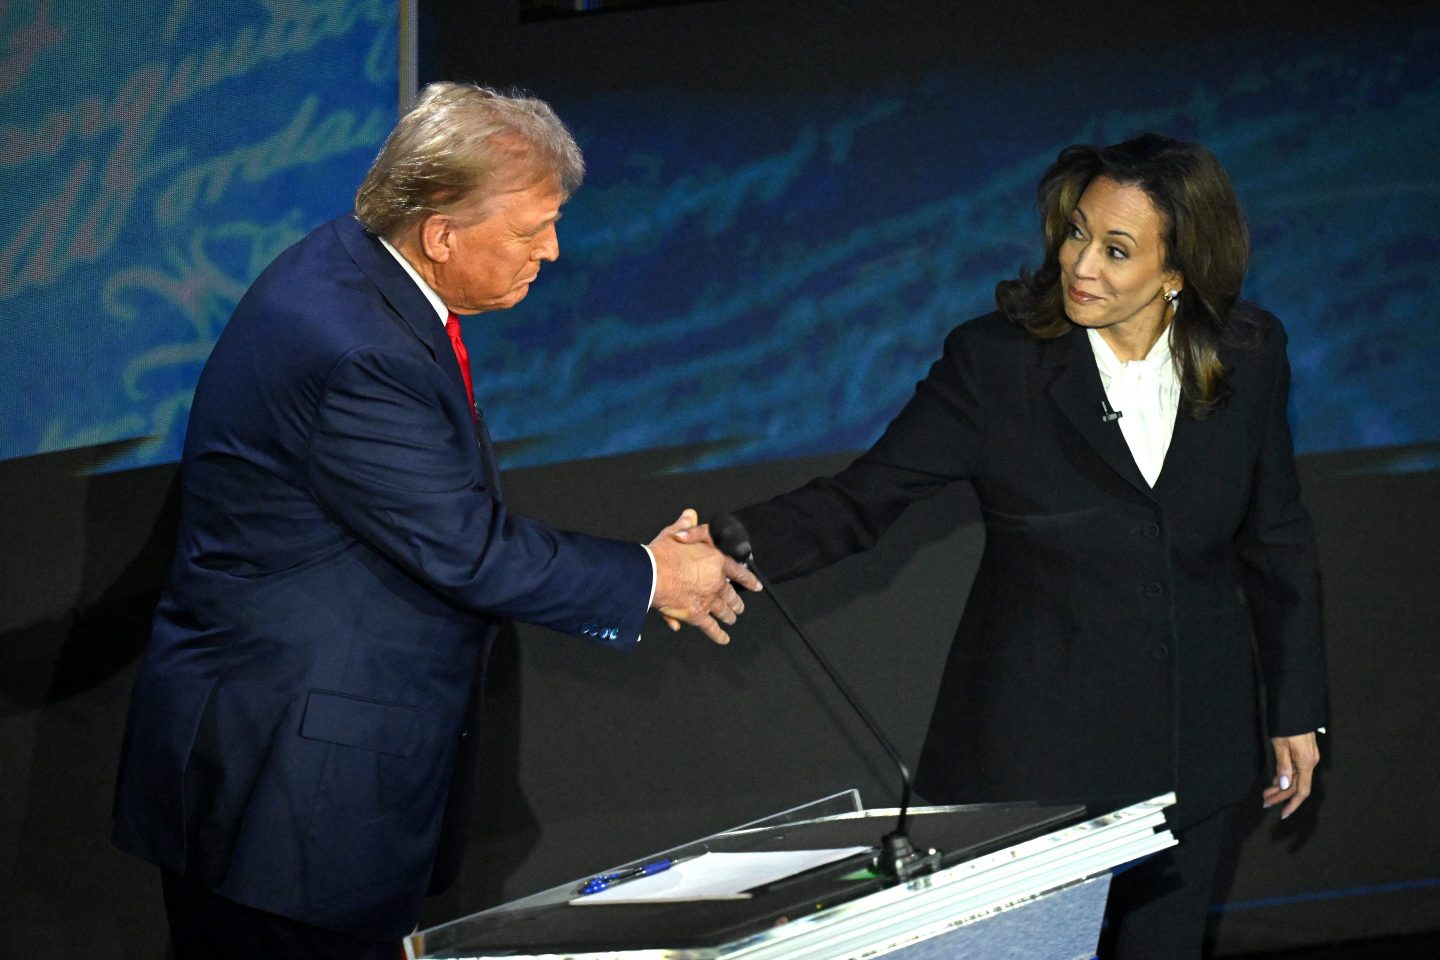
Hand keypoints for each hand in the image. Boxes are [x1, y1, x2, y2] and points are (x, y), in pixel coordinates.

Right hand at [648, 510, 760, 644]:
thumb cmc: (662, 553)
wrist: (651, 573)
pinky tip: (724, 639)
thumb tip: (690, 514)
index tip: (756, 587)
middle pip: (731, 595)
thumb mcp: (674, 532)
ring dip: (729, 616)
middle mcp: (716, 582)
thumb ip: (686, 525)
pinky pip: (710, 627)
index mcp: (716, 561)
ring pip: (723, 611)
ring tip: (732, 619)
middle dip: (736, 602)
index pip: (739, 571)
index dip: (749, 579)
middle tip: (739, 607)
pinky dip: (718, 634)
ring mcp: (708, 600)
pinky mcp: (696, 615)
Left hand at [1263, 731, 1319, 819]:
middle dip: (1281, 796)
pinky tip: (1274, 781)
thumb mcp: (1281, 745)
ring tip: (1266, 793)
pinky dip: (1284, 777)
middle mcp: (1310, 762)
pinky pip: (1295, 770)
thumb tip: (1284, 786)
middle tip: (1264, 801)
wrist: (1295, 705)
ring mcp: (1308, 757)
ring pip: (1295, 778)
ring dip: (1281, 787)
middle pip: (1297, 786)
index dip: (1292, 804)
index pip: (1302, 791)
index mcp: (1307, 763)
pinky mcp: (1304, 752)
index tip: (1282, 815)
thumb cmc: (1287, 725)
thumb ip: (1283, 766)